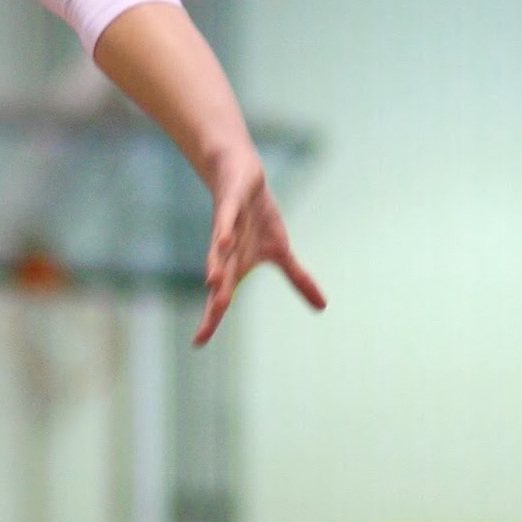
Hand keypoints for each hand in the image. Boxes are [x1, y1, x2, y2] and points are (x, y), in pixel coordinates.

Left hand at [196, 150, 325, 345]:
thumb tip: (322, 307)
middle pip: (220, 277)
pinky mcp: (230, 204)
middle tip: (210, 321)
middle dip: (216, 298)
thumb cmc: (257, 218)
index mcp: (236, 264)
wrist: (239, 178)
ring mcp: (226, 226)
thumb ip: (298, 279)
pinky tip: (223, 241)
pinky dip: (225, 229)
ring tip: (212, 281)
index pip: (221, 297)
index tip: (199, 344)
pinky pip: (227, 219)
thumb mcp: (281, 250)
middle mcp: (226, 250)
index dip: (210, 320)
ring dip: (216, 264)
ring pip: (219, 249)